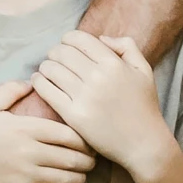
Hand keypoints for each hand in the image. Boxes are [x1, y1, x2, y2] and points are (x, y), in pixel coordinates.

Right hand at [0, 79, 94, 182]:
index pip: (69, 133)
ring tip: (81, 176)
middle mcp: (31, 151)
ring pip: (66, 179)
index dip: (84, 139)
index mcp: (26, 128)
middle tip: (92, 160)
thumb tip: (29, 82)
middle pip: (73, 157)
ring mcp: (26, 174)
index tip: (88, 141)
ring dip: (78, 178)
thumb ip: (8, 90)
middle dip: (87, 160)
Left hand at [28, 30, 172, 178]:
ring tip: (46, 69)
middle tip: (53, 57)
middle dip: (55, 52)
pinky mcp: (74, 116)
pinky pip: (47, 91)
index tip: (66, 44)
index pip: (80, 39)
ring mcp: (85, 97)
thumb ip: (127, 46)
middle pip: (63, 52)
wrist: (143, 144)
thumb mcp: (144, 70)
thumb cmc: (144, 107)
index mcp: (114, 63)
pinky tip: (38, 81)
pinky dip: (38, 82)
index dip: (68, 38)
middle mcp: (98, 77)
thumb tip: (101, 38)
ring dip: (45, 66)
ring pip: (51, 69)